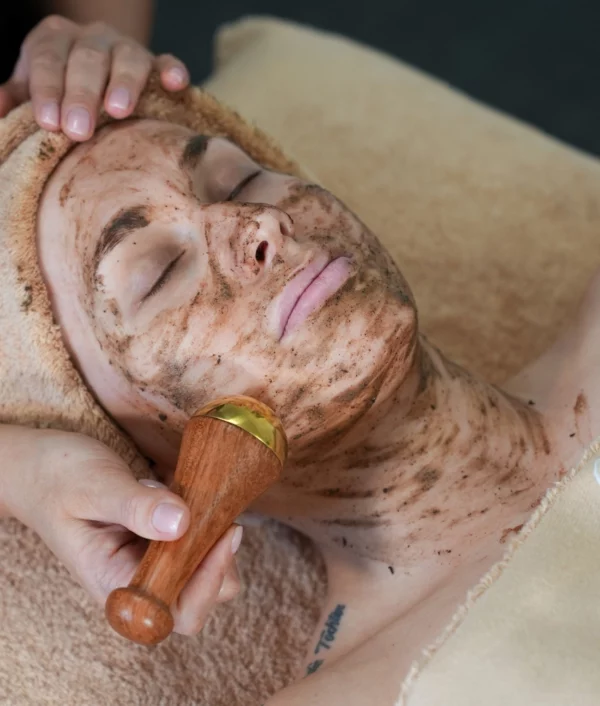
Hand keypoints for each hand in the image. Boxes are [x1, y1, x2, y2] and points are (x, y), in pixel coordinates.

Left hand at [0, 15, 189, 139]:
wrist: (98, 76)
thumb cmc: (62, 90)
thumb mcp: (34, 89)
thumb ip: (17, 97)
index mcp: (55, 40)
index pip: (48, 59)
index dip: (48, 91)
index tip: (49, 123)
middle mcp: (92, 38)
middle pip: (87, 60)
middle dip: (82, 95)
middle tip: (79, 130)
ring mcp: (127, 49)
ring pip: (128, 58)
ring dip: (124, 83)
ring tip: (119, 112)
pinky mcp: (157, 63)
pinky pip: (167, 61)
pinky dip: (172, 70)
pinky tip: (174, 83)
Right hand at [1, 426, 240, 635]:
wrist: (39, 466)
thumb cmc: (57, 479)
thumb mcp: (94, 487)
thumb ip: (134, 507)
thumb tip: (180, 523)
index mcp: (115, 583)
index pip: (175, 612)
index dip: (207, 583)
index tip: (225, 533)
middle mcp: (136, 579)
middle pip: (199, 597)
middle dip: (220, 560)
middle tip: (221, 513)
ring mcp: (149, 559)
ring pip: (203, 567)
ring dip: (213, 535)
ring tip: (197, 496)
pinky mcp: (158, 538)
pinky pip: (195, 539)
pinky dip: (204, 517)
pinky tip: (188, 488)